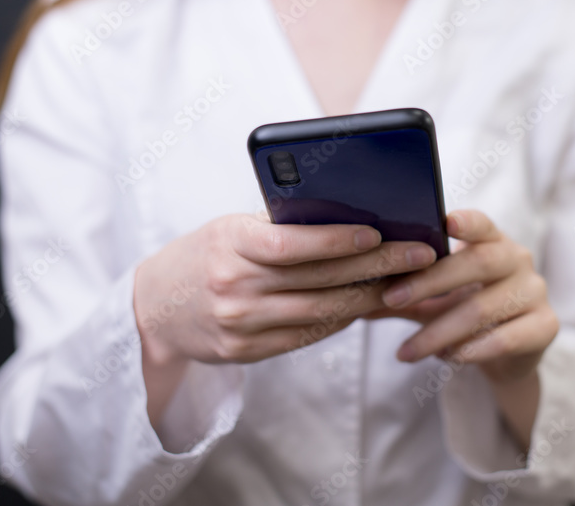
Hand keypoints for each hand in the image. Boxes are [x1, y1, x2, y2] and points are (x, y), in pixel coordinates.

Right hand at [133, 213, 436, 420]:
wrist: (154, 308)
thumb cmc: (206, 254)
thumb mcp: (232, 229)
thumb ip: (280, 229)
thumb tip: (349, 222)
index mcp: (230, 243)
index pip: (291, 244)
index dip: (337, 241)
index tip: (377, 235)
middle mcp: (233, 286)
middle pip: (319, 280)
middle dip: (377, 267)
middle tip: (420, 256)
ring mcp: (239, 324)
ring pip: (320, 313)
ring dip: (369, 297)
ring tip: (405, 282)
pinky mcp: (245, 352)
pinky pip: (305, 336)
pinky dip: (340, 319)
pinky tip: (367, 305)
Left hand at [370, 209, 558, 384]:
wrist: (505, 354)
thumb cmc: (461, 312)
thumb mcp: (428, 300)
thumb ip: (398, 292)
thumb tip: (346, 290)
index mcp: (492, 241)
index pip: (482, 224)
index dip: (467, 222)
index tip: (445, 223)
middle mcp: (518, 259)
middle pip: (478, 263)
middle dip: (431, 282)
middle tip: (391, 298)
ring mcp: (535, 292)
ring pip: (485, 308)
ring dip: (441, 331)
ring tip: (407, 351)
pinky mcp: (546, 326)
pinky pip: (508, 338)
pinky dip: (473, 349)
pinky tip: (447, 358)